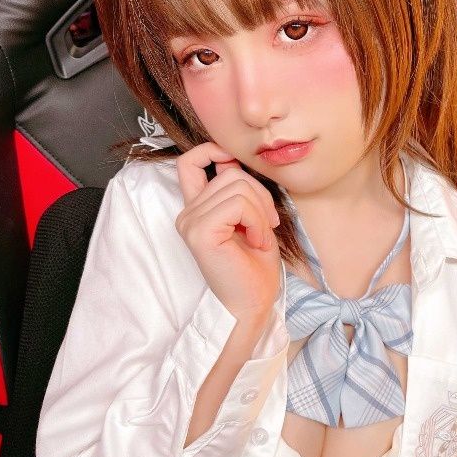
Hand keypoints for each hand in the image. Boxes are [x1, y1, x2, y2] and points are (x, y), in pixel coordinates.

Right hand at [175, 141, 281, 324]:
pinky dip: (257, 221)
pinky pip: (238, 204)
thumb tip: (234, 158)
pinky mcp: (200, 232)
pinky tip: (256, 242)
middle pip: (231, 173)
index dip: (213, 150)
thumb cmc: (254, 268)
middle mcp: (188, 213)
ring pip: (238, 185)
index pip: (190, 162)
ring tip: (260, 237)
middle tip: (267, 225)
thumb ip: (239, 190)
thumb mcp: (250, 218)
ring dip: (261, 211)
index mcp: (197, 209)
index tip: (237, 164)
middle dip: (261, 194)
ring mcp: (191, 222)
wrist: (252, 306)